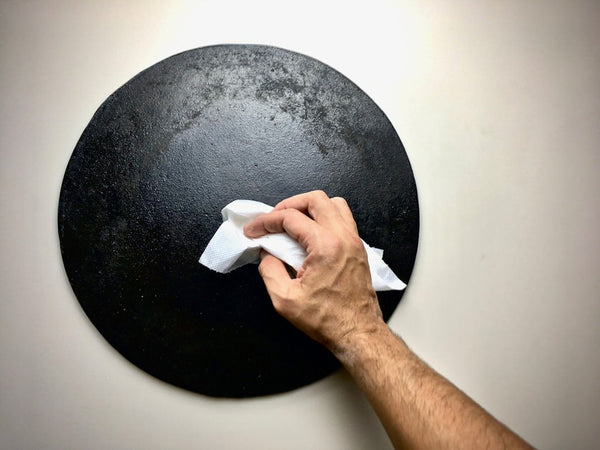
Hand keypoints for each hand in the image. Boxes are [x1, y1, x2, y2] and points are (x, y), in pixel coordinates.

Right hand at [243, 190, 384, 351]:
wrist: (357, 333)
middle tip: (272, 219)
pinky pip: (342, 219)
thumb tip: (266, 254)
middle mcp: (343, 237)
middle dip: (288, 205)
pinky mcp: (357, 249)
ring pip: (333, 204)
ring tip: (292, 222)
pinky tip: (310, 234)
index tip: (253, 230)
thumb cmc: (327, 320)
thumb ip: (269, 270)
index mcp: (326, 246)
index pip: (291, 218)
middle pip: (315, 199)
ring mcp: (354, 241)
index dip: (266, 221)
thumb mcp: (285, 299)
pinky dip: (323, 218)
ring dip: (310, 208)